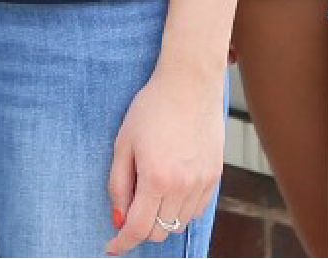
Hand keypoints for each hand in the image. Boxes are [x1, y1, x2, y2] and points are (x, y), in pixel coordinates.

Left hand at [105, 62, 223, 254]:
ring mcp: (202, 184)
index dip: (122, 243)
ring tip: (150, 190)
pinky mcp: (215, 178)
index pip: (137, 228)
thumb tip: (119, 218)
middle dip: (139, 229)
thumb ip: (119, 184)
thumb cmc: (151, 109)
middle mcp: (183, 188)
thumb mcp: (123, 143)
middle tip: (129, 208)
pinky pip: (195, 211)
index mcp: (156, 179)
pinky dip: (179, 211)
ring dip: (160, 220)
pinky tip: (169, 189)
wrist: (189, 85)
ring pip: (178, 225)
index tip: (112, 248)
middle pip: (159, 232)